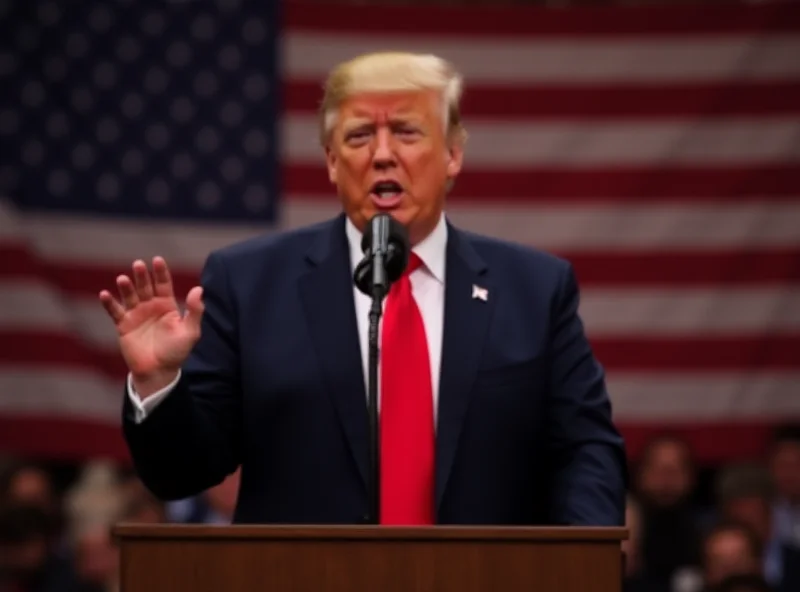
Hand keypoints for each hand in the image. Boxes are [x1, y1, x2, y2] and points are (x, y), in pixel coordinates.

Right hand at [99, 256, 203, 396]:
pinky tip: (105, 294)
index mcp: (167, 305)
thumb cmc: (176, 351)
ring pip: (130, 296)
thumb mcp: (190, 331)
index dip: (160, 272)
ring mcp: (136, 314)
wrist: (159, 371)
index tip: (157, 260)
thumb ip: (195, 310)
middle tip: (138, 265)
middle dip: (142, 276)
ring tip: (123, 279)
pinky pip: (115, 312)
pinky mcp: (123, 325)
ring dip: (126, 287)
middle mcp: (151, 306)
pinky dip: (109, 303)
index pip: (163, 284)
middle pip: (145, 287)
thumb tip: (199, 288)